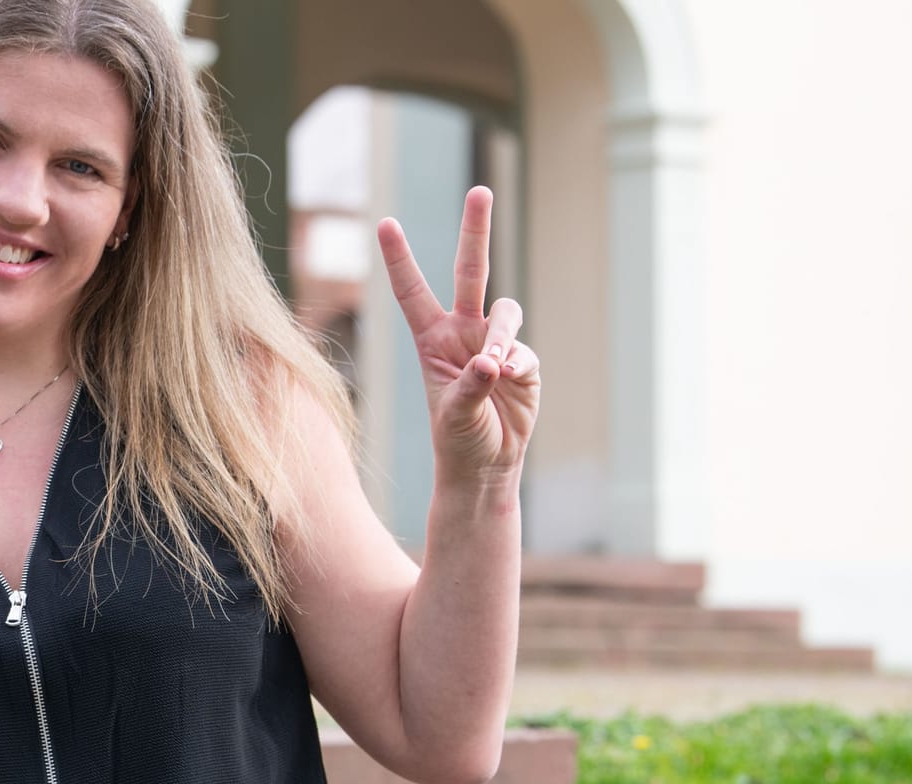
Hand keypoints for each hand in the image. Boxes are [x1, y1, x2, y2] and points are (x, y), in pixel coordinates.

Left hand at [377, 186, 539, 485]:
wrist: (486, 465)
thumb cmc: (458, 439)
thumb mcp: (453, 416)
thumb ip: (470, 387)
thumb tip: (492, 360)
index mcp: (432, 339)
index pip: (412, 291)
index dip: (400, 258)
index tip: (386, 223)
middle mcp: (463, 332)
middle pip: (472, 270)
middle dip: (475, 230)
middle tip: (480, 189)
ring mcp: (495, 343)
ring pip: (506, 312)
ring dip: (503, 334)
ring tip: (498, 368)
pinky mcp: (524, 362)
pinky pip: (525, 350)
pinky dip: (519, 363)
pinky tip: (510, 383)